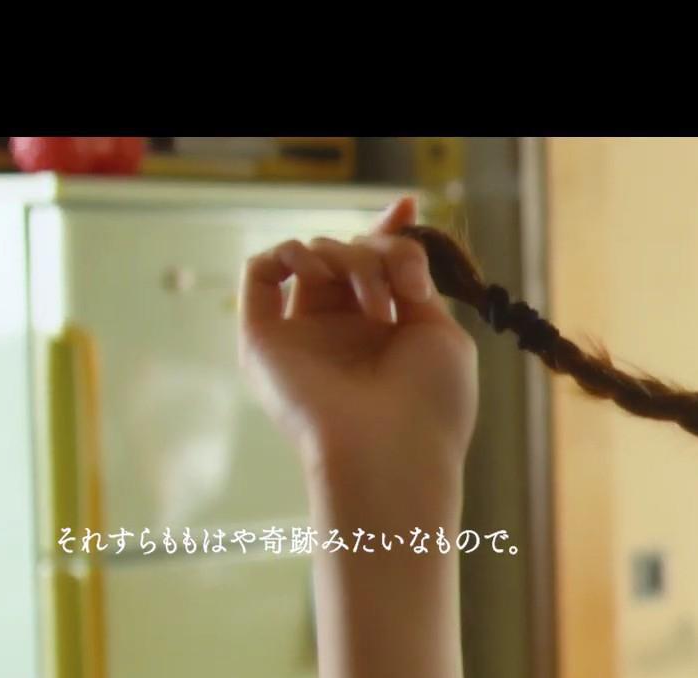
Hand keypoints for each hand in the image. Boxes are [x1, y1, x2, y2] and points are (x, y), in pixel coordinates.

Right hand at [237, 196, 478, 490]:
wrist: (392, 450)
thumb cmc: (430, 402)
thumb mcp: (438, 330)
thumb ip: (414, 281)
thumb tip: (398, 229)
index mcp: (386, 332)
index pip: (378, 266)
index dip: (388, 233)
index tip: (407, 208)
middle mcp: (342, 331)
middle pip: (349, 253)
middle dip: (378, 251)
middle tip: (401, 289)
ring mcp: (302, 335)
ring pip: (311, 256)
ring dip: (348, 257)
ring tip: (374, 301)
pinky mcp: (263, 340)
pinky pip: (259, 272)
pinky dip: (288, 254)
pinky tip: (318, 272)